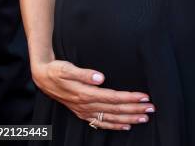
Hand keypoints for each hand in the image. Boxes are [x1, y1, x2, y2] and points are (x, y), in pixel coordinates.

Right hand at [32, 60, 154, 130]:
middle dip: (134, 109)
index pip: (113, 98)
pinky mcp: (83, 113)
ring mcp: (85, 111)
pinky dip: (115, 125)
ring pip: (111, 118)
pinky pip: (101, 122)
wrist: (43, 77)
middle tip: (151, 108)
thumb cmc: (56, 70)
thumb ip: (84, 73)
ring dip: (129, 118)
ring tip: (144, 117)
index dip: (129, 98)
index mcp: (85, 94)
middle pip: (115, 109)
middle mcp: (86, 105)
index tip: (144, 96)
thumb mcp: (67, 68)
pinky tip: (126, 126)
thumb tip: (100, 77)